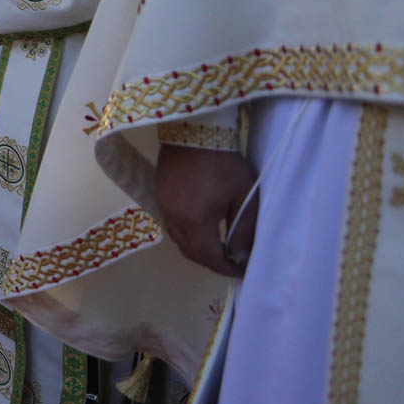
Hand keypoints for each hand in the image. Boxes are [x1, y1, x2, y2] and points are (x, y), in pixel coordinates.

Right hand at [155, 142, 258, 276]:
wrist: (194, 132)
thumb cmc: (224, 164)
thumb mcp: (243, 196)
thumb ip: (244, 230)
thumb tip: (241, 256)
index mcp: (196, 222)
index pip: (210, 257)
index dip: (226, 268)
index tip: (242, 270)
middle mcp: (174, 219)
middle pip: (191, 252)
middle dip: (211, 262)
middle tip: (231, 262)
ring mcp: (164, 207)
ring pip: (178, 240)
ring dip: (197, 250)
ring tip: (217, 247)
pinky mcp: (160, 195)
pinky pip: (171, 225)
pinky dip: (186, 235)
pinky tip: (200, 227)